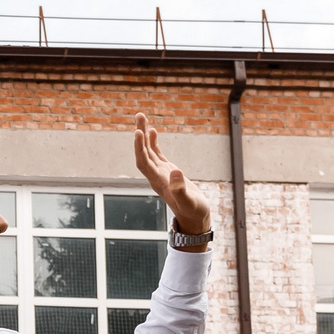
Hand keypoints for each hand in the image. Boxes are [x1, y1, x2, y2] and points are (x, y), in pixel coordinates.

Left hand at [133, 113, 209, 234]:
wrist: (194, 218)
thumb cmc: (193, 211)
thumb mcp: (189, 202)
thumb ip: (180, 189)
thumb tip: (175, 171)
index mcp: (158, 182)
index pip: (143, 162)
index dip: (139, 148)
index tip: (138, 132)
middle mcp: (155, 176)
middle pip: (143, 152)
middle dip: (140, 134)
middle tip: (139, 114)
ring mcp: (161, 173)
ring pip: (148, 150)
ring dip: (144, 134)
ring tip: (141, 116)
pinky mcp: (168, 171)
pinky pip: (156, 154)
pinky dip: (152, 142)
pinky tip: (151, 131)